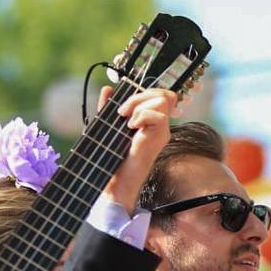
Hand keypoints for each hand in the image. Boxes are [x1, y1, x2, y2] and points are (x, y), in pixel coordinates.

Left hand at [97, 86, 177, 214]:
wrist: (116, 181)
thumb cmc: (112, 159)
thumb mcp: (108, 126)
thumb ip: (108, 108)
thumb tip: (107, 89)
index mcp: (150, 122)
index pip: (160, 95)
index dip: (144, 93)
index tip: (123, 107)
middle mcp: (160, 125)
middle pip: (163, 94)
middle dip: (140, 95)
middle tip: (122, 112)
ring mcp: (162, 131)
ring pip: (162, 100)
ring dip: (139, 105)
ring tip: (126, 121)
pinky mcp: (161, 136)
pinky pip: (158, 114)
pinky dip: (141, 116)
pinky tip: (130, 128)